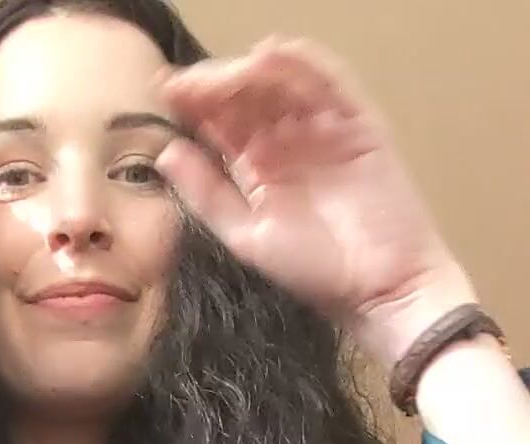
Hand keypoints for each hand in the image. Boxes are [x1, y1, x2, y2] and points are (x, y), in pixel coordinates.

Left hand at [154, 37, 467, 346]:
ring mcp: (323, 127)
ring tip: (218, 78)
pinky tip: (267, 58)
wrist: (377, 288)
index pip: (221, 122)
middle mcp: (288, 141)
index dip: (194, 102)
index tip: (165, 90)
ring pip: (280, 82)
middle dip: (215, 83)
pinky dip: (299, 64)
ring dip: (247, 72)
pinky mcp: (358, 121)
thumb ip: (206, 195)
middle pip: (246, 95)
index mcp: (258, 167)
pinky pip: (327, 80)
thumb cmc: (315, 271)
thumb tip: (164, 152)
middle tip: (187, 83)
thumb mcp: (246, 235)